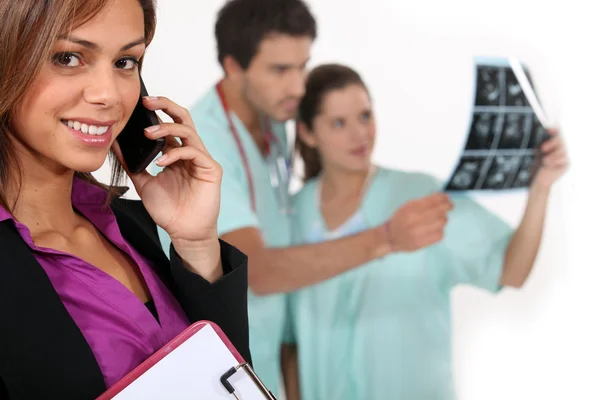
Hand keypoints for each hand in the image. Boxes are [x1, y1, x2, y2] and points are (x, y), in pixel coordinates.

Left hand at [112, 96, 221, 275]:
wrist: (184, 232)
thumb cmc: (168, 210)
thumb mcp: (144, 183)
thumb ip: (133, 164)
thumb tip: (115, 145)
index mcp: (177, 152)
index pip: (169, 123)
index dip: (157, 111)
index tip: (139, 105)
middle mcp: (190, 151)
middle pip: (183, 118)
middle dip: (166, 106)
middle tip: (147, 102)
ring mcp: (202, 159)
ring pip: (188, 131)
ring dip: (167, 129)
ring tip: (149, 134)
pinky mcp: (211, 169)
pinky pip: (193, 152)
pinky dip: (176, 153)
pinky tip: (161, 162)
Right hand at [384, 193, 452, 251]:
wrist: (390, 237)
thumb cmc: (400, 220)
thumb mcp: (407, 206)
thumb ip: (422, 202)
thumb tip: (440, 197)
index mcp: (410, 209)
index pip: (432, 201)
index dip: (443, 198)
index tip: (447, 198)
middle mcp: (414, 220)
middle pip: (439, 212)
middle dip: (447, 207)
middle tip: (449, 206)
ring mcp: (418, 232)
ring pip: (441, 223)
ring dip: (443, 219)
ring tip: (440, 218)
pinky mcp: (421, 243)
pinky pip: (439, 235)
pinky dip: (440, 230)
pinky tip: (436, 229)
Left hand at [531, 128, 568, 190]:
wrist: (537, 180)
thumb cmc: (535, 166)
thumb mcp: (535, 154)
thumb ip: (538, 143)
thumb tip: (536, 133)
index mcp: (551, 144)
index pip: (557, 133)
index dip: (554, 130)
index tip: (549, 130)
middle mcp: (559, 148)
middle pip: (561, 140)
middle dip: (552, 143)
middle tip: (543, 148)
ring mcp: (564, 155)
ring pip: (563, 150)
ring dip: (553, 155)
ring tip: (544, 161)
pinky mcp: (567, 163)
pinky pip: (564, 159)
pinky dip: (555, 161)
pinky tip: (548, 165)